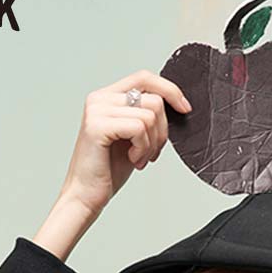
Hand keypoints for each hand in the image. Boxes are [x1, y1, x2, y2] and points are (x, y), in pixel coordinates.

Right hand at [58, 69, 190, 218]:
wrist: (86, 195)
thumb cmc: (108, 170)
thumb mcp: (133, 137)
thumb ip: (145, 115)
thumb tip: (175, 104)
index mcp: (107, 97)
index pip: (145, 77)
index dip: (170, 90)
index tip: (185, 109)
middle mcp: (100, 98)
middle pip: (153, 99)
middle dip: (162, 131)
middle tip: (151, 152)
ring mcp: (97, 110)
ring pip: (150, 115)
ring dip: (152, 144)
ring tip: (139, 158)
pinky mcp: (97, 126)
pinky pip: (139, 128)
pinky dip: (143, 148)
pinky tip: (132, 160)